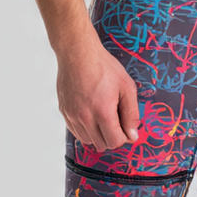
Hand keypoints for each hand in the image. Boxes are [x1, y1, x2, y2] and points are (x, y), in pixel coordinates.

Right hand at [56, 37, 140, 151]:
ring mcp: (72, 116)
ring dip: (98, 134)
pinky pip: (76, 131)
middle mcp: (85, 118)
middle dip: (112, 136)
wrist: (78, 52)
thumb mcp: (126, 86)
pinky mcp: (64, 112)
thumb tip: (133, 136)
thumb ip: (131, 113)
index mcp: (102, 112)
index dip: (124, 136)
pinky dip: (85, 128)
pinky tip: (91, 112)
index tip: (126, 125)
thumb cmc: (104, 66)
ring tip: (103, 113)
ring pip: (88, 140)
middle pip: (101, 144)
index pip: (114, 142)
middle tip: (116, 118)